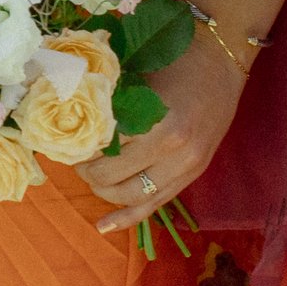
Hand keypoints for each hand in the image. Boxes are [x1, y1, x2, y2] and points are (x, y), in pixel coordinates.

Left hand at [79, 36, 248, 232]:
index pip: (104, 152)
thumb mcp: (136, 76)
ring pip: (134, 197)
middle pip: (114, 179)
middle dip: (88, 173)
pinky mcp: (193, 175)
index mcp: (158, 125)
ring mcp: (187, 167)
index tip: (64, 143)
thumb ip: (108, 103)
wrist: (221, 61)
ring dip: (105, 193)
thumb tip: (67, 117)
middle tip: (76, 159)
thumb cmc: (174, 60)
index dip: (79, 150)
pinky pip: (157, 205)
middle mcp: (175, 152)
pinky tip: (105, 225)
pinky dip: (129, 218)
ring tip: (92, 177)